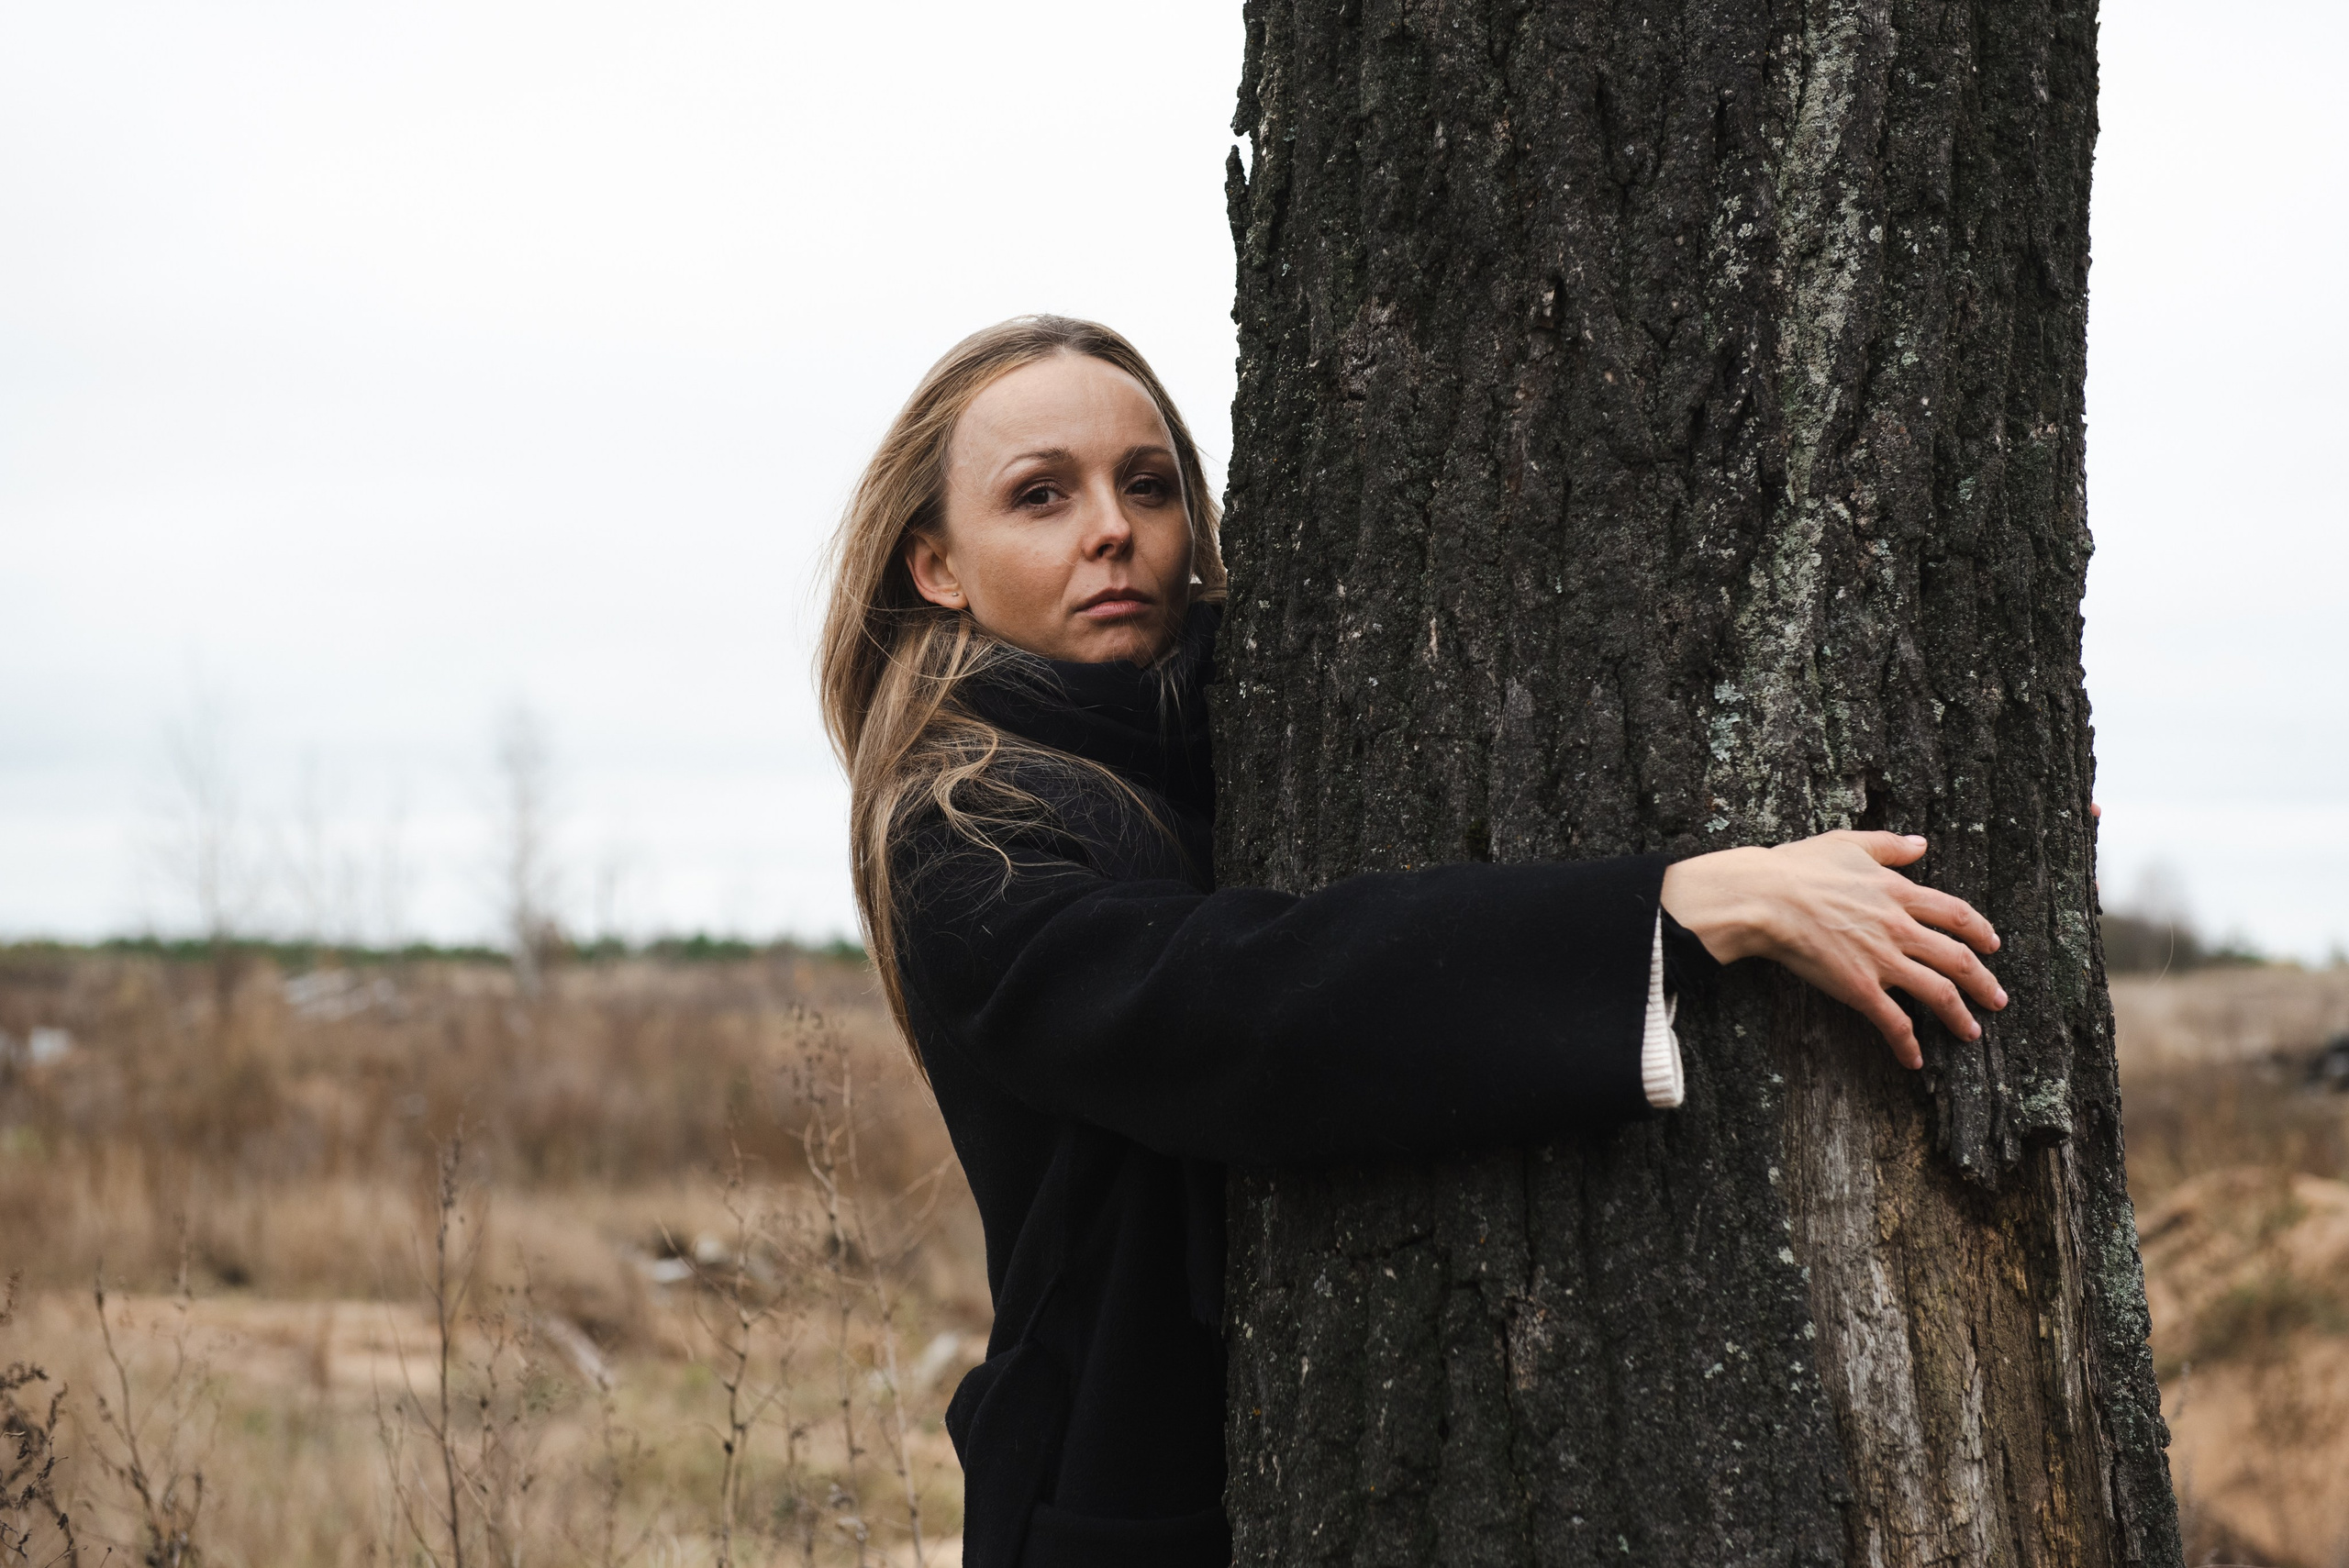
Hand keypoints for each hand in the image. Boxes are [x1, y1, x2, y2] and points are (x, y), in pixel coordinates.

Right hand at [1659, 830, 2005, 1068]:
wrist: (1766, 898)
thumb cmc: (1799, 868)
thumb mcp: (1849, 843)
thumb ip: (1889, 844)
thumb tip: (1921, 844)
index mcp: (1899, 893)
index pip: (1955, 914)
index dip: (1980, 931)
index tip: (1992, 945)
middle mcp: (1900, 927)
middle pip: (1958, 958)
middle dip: (1983, 982)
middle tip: (1997, 999)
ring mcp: (1883, 960)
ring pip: (1939, 993)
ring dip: (1960, 1016)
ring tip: (1971, 1032)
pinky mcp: (1861, 988)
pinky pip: (1894, 1022)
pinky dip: (1908, 1044)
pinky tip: (1915, 1060)